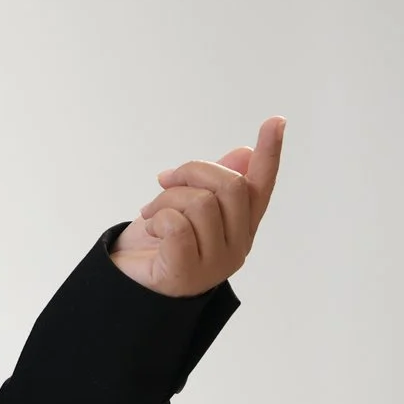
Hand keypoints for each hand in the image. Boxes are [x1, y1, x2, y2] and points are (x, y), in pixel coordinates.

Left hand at [108, 116, 284, 296]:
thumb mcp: (185, 204)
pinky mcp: (188, 272)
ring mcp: (216, 262)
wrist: (127, 282)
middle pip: (230, 186)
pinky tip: (151, 229)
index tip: (276, 121)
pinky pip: (178, 227)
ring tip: (152, 213)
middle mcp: (237, 245)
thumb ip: (214, 183)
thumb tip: (244, 153)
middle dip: (191, 172)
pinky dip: (158, 219)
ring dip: (166, 199)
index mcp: (240, 224)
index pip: (260, 185)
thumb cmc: (159, 241)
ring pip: (201, 203)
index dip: (269, 153)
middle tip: (164, 182)